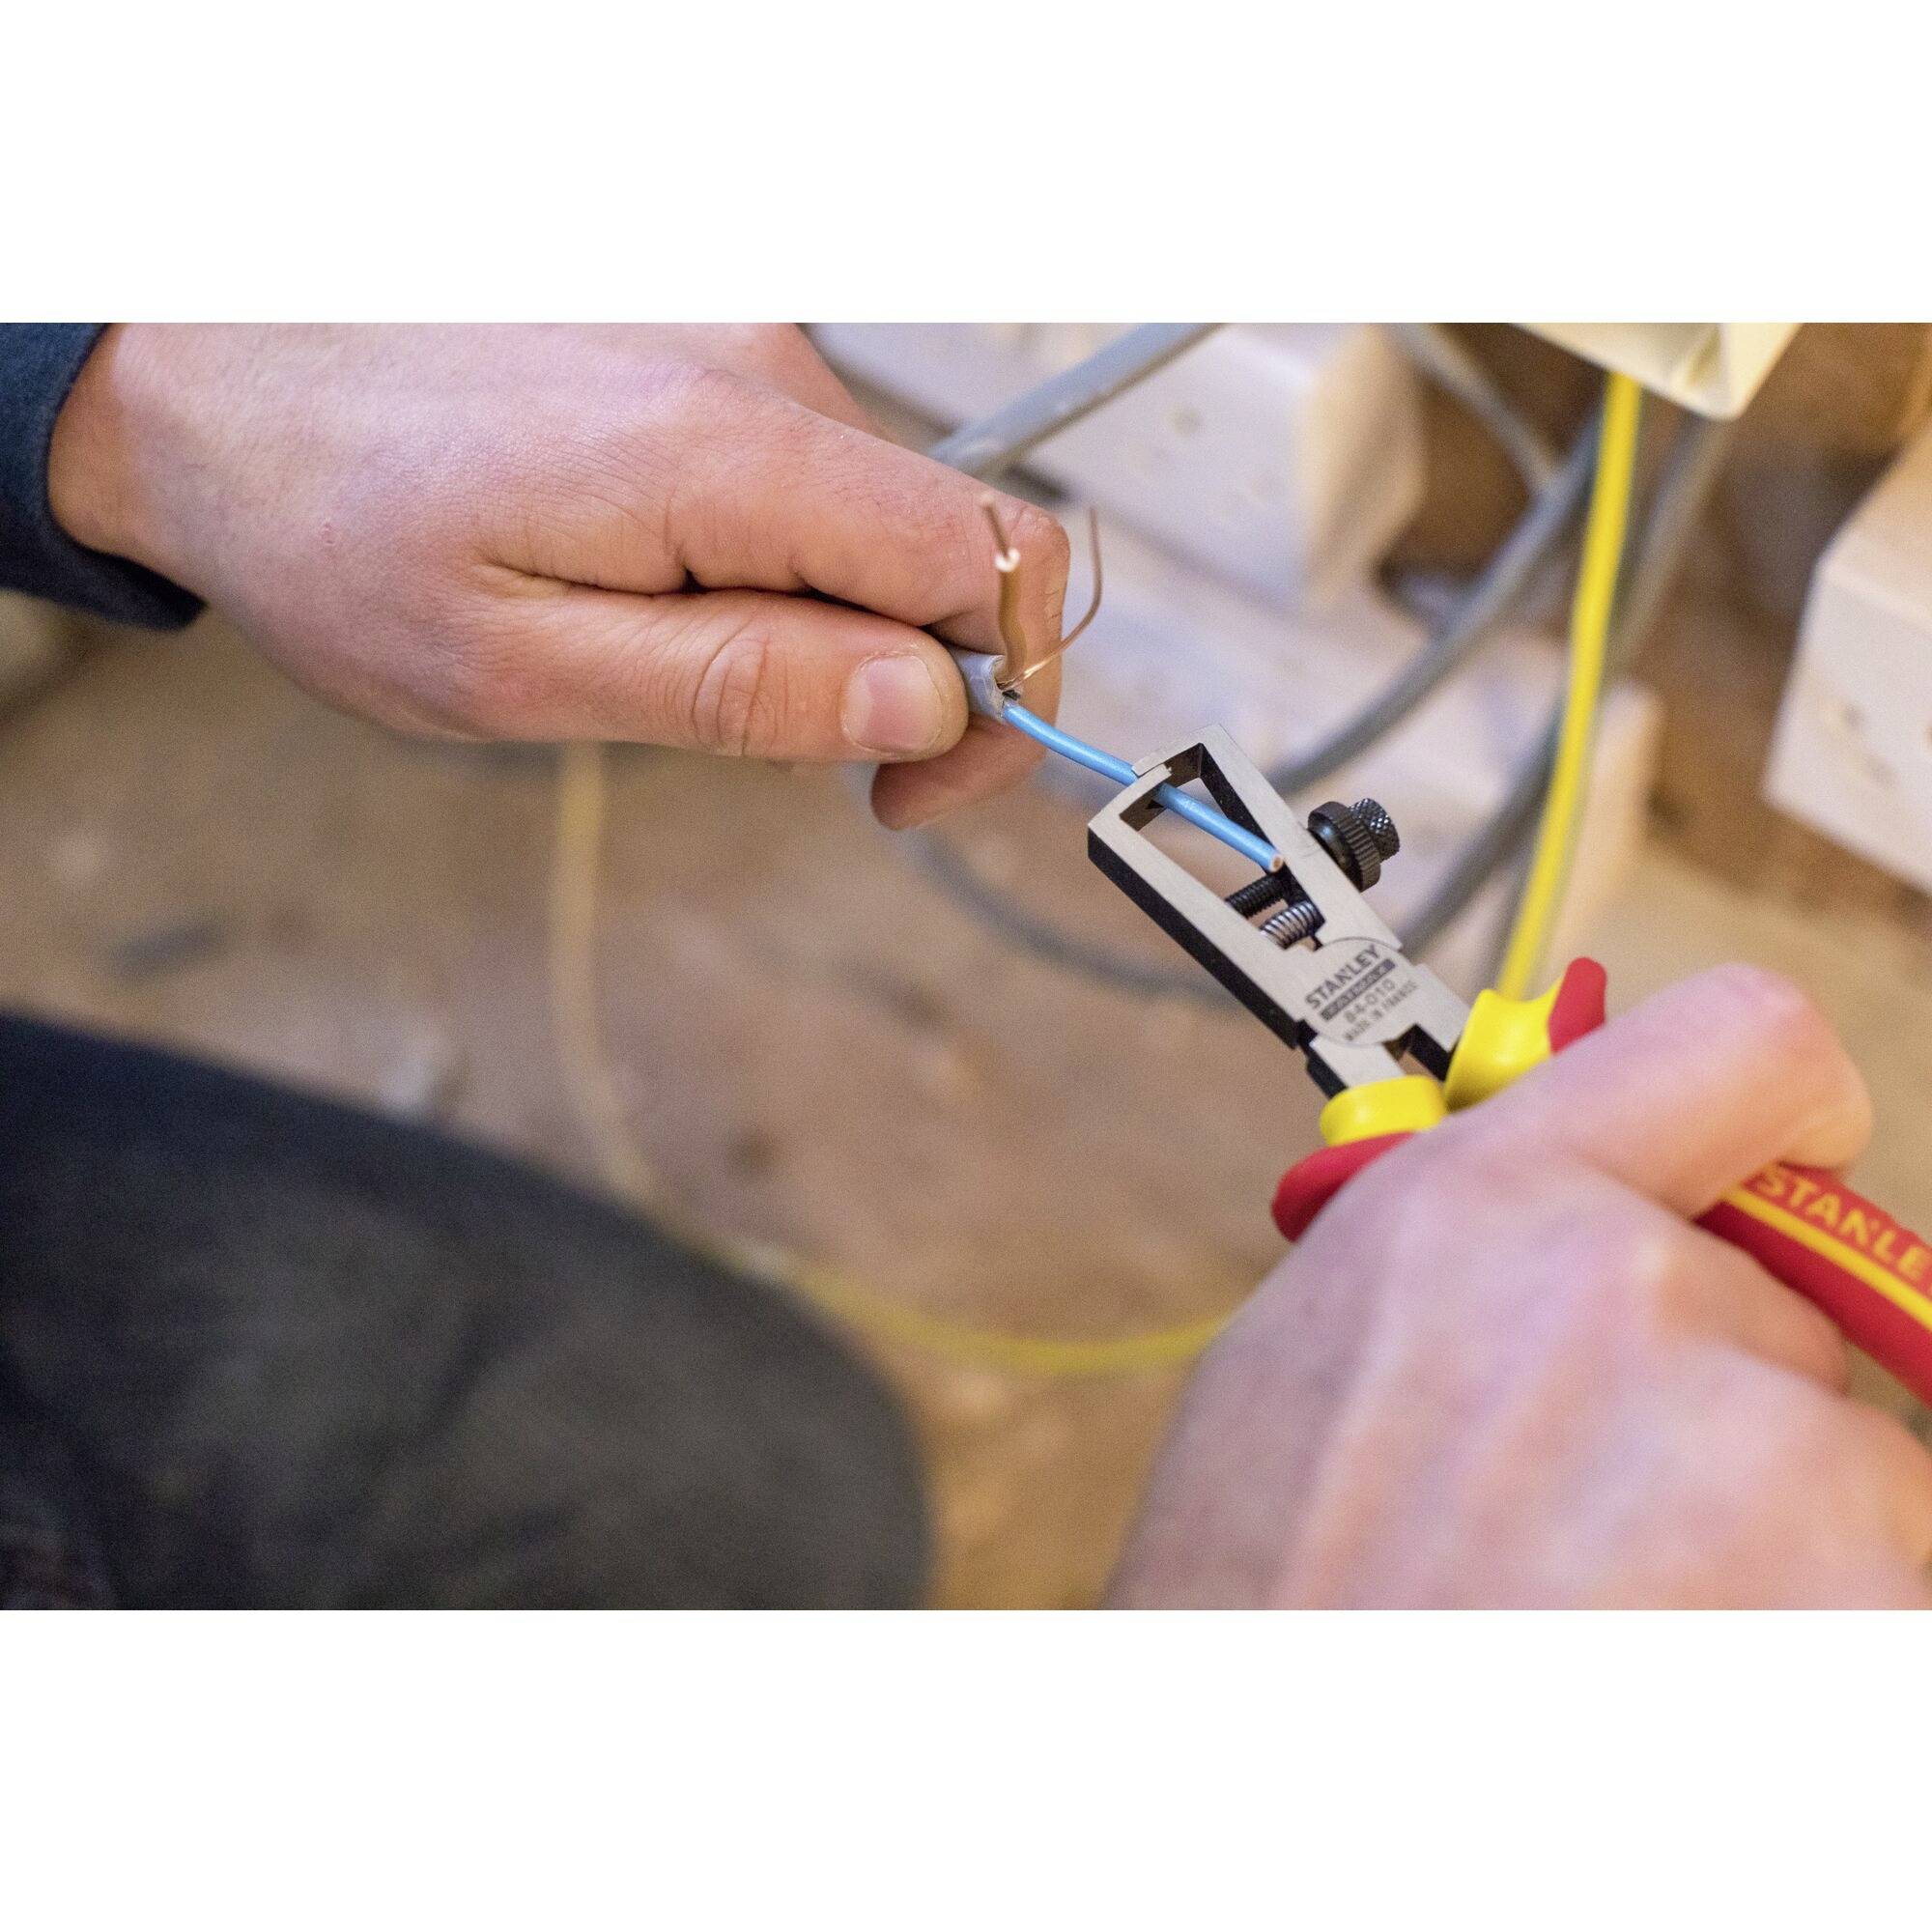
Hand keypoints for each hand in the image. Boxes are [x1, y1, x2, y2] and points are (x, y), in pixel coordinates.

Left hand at [48, 325, 1068, 828]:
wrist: (224, 383)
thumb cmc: (341, 533)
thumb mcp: (525, 672)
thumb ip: (739, 686)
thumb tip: (927, 701)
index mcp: (726, 456)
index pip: (988, 557)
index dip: (1004, 694)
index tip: (916, 787)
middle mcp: (759, 371)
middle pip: (948, 544)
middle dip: (911, 676)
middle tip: (791, 754)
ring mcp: (739, 344)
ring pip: (876, 519)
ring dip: (825, 618)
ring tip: (672, 651)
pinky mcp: (709, 346)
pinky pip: (808, 476)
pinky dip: (777, 558)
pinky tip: (660, 582)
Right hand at [1113, 966, 1931, 1606]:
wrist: (1249, 1807)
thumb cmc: (1257, 1618)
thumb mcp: (1305, 1365)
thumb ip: (1475, 1259)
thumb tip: (1606, 1222)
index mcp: (1483, 1207)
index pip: (1745, 1042)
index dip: (1788, 1116)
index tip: (1787, 1177)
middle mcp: (1634, 1295)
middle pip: (1781, 1324)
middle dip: (1712, 1421)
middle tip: (1581, 1538)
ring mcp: (1766, 1465)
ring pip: (1846, 1486)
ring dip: (1763, 1561)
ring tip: (1595, 1636)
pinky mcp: (1864, 1621)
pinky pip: (1881, 1605)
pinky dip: (1799, 1644)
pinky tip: (1659, 1679)